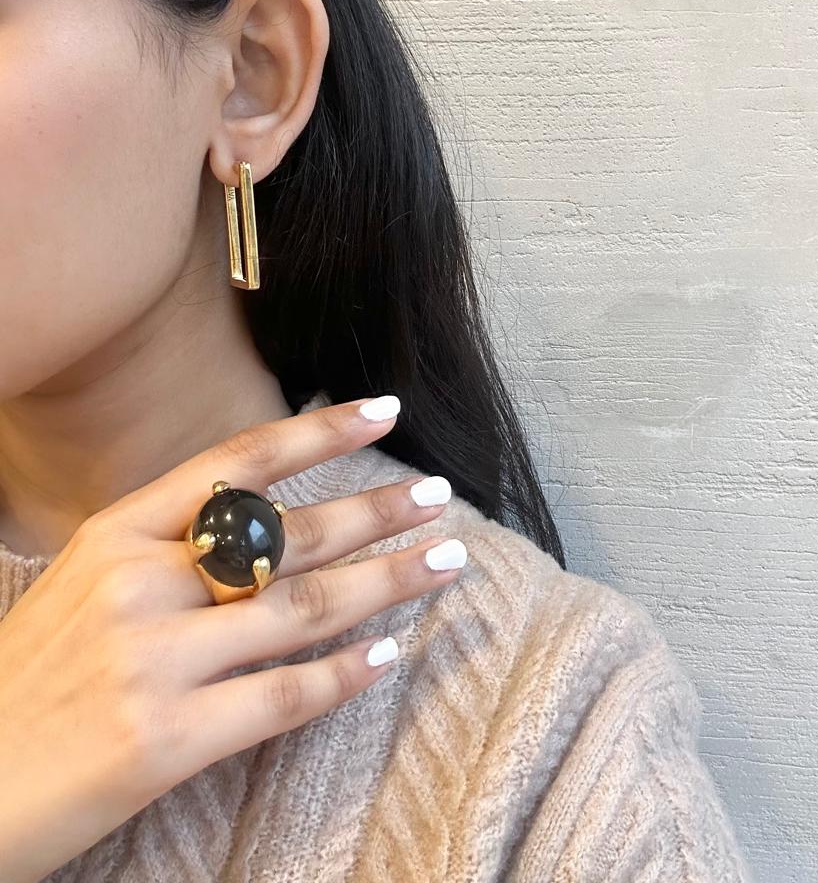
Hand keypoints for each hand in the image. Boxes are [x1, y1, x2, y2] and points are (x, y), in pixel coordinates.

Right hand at [0, 395, 462, 882]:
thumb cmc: (28, 678)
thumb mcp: (79, 584)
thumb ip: (161, 547)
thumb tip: (258, 520)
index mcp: (115, 533)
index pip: (237, 463)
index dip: (320, 432)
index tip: (385, 409)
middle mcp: (138, 583)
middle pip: (288, 534)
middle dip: (376, 512)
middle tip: (441, 496)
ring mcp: (151, 660)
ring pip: (301, 609)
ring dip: (387, 583)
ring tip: (445, 564)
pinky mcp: (164, 739)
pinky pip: (282, 697)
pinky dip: (343, 676)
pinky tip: (387, 657)